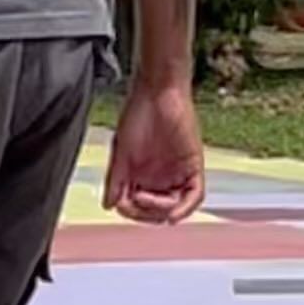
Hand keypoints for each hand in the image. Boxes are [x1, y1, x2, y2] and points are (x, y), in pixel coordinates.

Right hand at [103, 80, 204, 224]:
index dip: (132, 212)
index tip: (124, 206)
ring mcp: (178, 172)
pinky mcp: (194, 166)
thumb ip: (116, 180)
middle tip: (137, 202)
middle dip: (145, 213)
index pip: (140, 206)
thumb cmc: (138, 112)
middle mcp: (162, 176)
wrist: (158, 90)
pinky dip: (184, 209)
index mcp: (143, 174)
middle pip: (157, 211)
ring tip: (148, 199)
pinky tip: (171, 214)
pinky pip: (194, 196)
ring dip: (161, 211)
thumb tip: (109, 205)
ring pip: (175, 207)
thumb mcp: (122, 151)